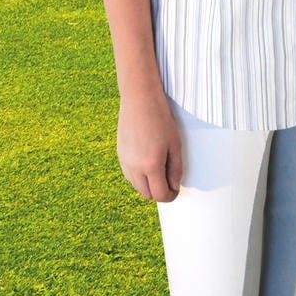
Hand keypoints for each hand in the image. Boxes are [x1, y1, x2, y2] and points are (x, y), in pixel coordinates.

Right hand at [117, 86, 182, 201]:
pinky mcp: (120, 155)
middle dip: (159, 192)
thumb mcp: (175, 144)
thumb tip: (174, 186)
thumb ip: (176, 169)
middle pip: (147, 195)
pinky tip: (147, 162)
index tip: (176, 190)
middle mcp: (134, 168)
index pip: (160, 195)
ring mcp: (125, 162)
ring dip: (148, 185)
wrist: (139, 99)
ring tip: (159, 168)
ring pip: (137, 187)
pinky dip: (139, 176)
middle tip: (169, 181)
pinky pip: (129, 175)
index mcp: (151, 165)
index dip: (171, 196)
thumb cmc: (160, 118)